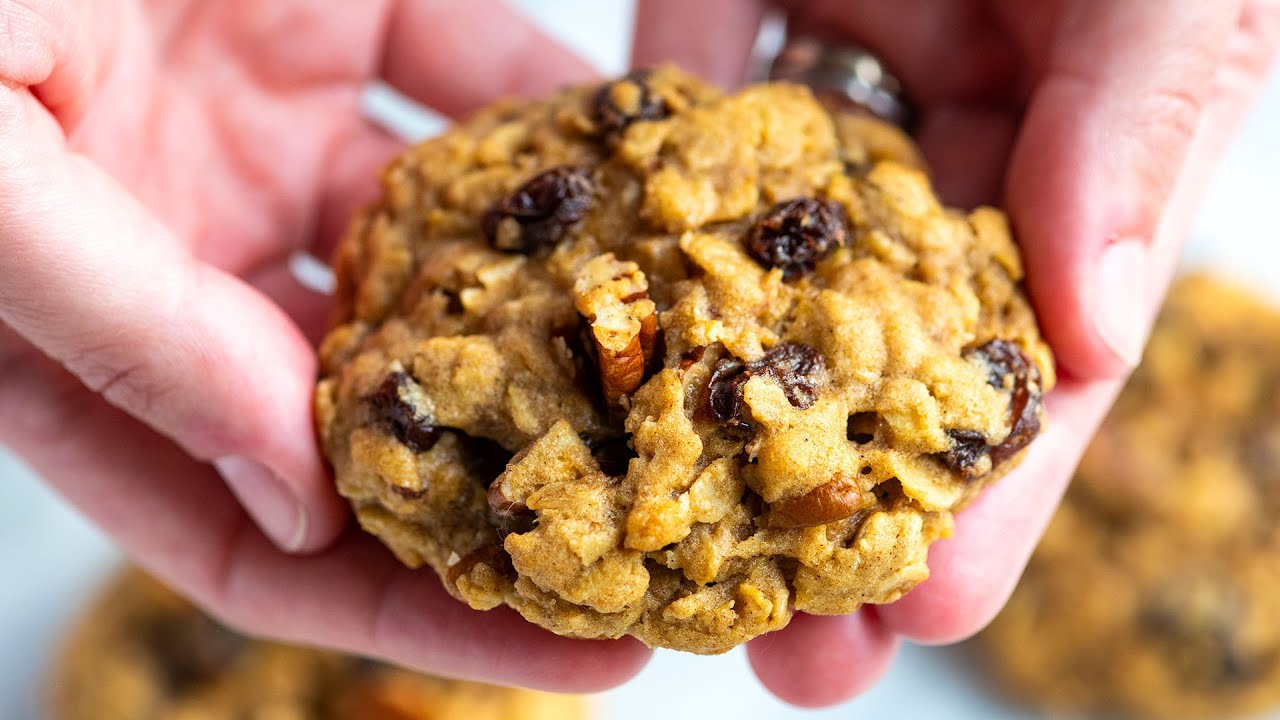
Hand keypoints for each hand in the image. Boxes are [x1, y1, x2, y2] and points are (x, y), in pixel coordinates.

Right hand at [0, 0, 647, 690]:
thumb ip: (127, 331)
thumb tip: (294, 497)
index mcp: (95, 343)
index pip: (264, 536)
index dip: (414, 613)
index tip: (579, 655)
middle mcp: (202, 262)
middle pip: (395, 418)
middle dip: (534, 480)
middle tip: (683, 533)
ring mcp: (277, 142)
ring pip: (458, 254)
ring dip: (574, 302)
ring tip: (702, 363)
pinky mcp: (337, 21)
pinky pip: (480, 87)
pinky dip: (560, 130)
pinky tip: (654, 180)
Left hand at [635, 0, 1279, 706]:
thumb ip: (1144, 121)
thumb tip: (1102, 324)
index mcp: (1078, 140)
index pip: (1040, 351)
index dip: (993, 487)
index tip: (933, 606)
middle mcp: (950, 131)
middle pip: (892, 349)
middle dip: (843, 496)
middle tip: (793, 640)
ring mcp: (826, 72)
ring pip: (763, 263)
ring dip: (714, 401)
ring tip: (669, 545)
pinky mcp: (715, 13)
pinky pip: (658, 127)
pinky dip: (624, 221)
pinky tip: (584, 336)